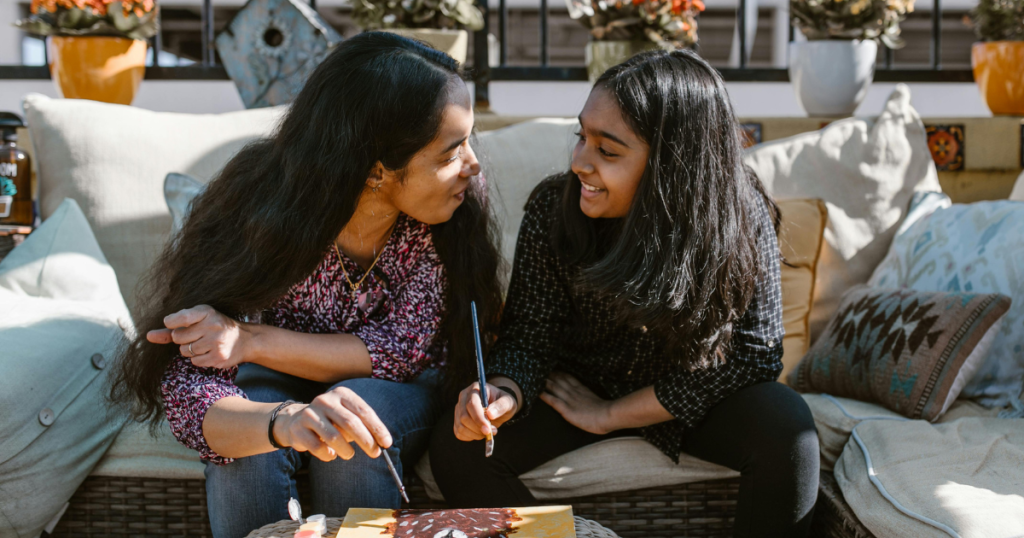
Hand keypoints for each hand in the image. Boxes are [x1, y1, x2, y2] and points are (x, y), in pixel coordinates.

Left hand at [147, 305, 252, 368]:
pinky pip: (194, 361)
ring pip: (185, 351)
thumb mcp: (199, 320)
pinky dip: (198, 358)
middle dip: (183, 339)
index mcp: (207, 312)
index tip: (173, 324)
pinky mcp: (218, 357)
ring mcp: (216, 342)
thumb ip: (173, 328)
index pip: (180, 318)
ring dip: (190, 350)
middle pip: (178, 337)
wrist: (245, 340)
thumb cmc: (216, 327)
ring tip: (204, 344)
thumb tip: (148, 336)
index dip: (171, 323)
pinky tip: (210, 352)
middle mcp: (212, 325)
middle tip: (197, 335)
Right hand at [273, 386, 392, 461]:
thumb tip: (381, 443)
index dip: (377, 428)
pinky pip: (318, 448)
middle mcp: (325, 400)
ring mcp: (310, 413)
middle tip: (376, 454)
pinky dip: (328, 455)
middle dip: (366, 441)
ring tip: (349, 454)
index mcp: (342, 394)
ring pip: (334, 437)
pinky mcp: (298, 429)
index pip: (364, 411)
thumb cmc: (330, 421)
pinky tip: (331, 455)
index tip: (387, 443)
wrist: (295, 421)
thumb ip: (362, 426)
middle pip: (351, 423)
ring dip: (346, 450)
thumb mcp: (346, 417)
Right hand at [453, 380, 518, 441]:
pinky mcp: (457, 420)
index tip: (488, 429)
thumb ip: (501, 406)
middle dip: (478, 428)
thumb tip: (490, 414)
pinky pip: (459, 433)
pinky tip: (480, 434)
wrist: (498, 407)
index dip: (478, 418)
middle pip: (464, 416)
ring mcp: (459, 409)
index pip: (471, 404)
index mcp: (475, 389)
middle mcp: (463, 397)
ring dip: (475, 434)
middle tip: (492, 432)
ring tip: (488, 432)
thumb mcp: (508, 402)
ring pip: (460, 426)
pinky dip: (470, 437)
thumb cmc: (503, 402)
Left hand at [540, 372, 613, 434]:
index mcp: (582, 389)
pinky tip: (537, 392)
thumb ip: (593, 398)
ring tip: (535, 376)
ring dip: (545, 382)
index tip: (552, 367)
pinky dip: (545, 396)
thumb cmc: (607, 413)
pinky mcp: (566, 409)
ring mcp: (570, 400)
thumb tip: (593, 399)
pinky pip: (553, 401)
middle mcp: (574, 392)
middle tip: (539, 368)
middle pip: (559, 380)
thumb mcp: (600, 401)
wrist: (608, 416)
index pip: (568, 378)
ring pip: (554, 388)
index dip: (559, 373)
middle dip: (550, 374)